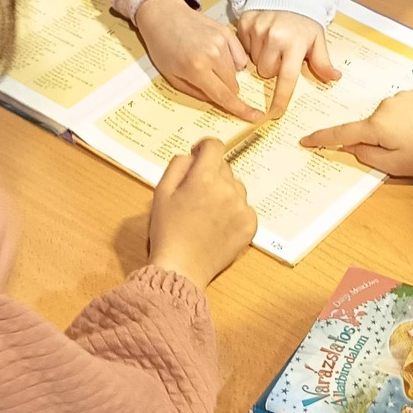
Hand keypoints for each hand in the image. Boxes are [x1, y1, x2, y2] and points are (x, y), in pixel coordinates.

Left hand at [135, 0, 250, 117]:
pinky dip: (232, 61)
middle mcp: (213, 55)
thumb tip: (218, 101)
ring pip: (236, 72)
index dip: (241, 110)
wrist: (163, 15)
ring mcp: (222, 42)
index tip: (255, 117)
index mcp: (197, 69)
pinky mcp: (227, 33)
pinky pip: (239, 57)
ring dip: (225, 75)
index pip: (225, 96)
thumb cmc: (162, 47)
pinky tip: (216, 55)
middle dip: (224, 90)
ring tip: (206, 63)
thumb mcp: (172, 77)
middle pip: (233, 86)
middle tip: (207, 81)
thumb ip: (196, 93)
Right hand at [149, 138, 257, 288]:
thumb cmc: (167, 230)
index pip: (215, 146)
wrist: (181, 266)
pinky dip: (233, 211)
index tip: (198, 155)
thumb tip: (194, 155)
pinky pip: (244, 207)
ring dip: (223, 191)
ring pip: (236, 186)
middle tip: (195, 194)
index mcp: (204, 177)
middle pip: (224, 167)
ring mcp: (242, 207)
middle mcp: (228, 189)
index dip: (204, 148)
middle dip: (210, 173)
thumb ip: (178, 165)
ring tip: (206, 212)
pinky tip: (217, 224)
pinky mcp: (250, 225)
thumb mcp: (162, 191)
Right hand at [237, 9, 342, 118]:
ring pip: (253, 62)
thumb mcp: (317, 40)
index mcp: (294, 44)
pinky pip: (243, 48)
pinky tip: (262, 37)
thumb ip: (322, 61)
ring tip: (272, 44)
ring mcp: (257, 29)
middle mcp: (274, 36)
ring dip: (262, 57)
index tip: (275, 113)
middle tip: (281, 55)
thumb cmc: (303, 22)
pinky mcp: (245, 23)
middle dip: (273, 68)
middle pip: (266, 72)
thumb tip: (335, 77)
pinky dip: (251, 46)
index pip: (286, 77)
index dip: (281, 97)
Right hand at [301, 91, 412, 177]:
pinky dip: (408, 120)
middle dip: (377, 140)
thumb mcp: (394, 165)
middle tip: (402, 154)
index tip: (304, 140)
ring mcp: (401, 97)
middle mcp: (384, 106)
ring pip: (387, 118)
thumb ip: (367, 156)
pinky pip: (402, 109)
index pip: (341, 133)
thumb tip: (351, 147)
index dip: (322, 138)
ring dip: (395, 130)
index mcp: (375, 126)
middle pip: (369, 127)